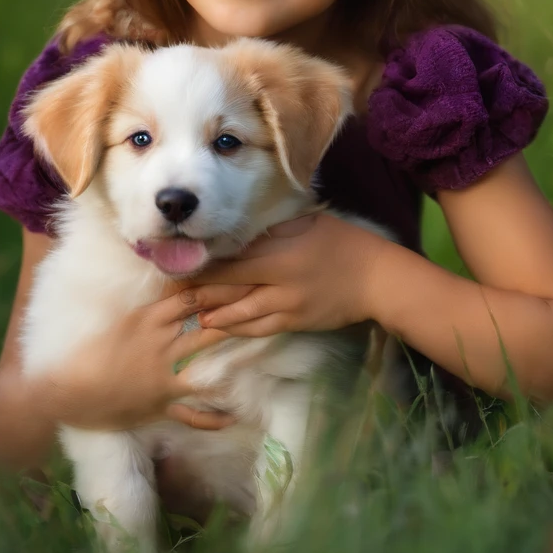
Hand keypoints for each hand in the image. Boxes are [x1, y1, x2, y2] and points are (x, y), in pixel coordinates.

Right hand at [46, 287, 253, 431]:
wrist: (69, 389)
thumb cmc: (89, 349)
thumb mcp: (121, 319)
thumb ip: (150, 305)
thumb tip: (173, 282)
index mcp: (151, 320)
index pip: (193, 297)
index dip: (220, 286)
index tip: (244, 275)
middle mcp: (163, 346)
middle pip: (208, 327)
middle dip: (236, 316)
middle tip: (265, 304)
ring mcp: (165, 377)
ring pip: (208, 367)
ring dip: (233, 362)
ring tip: (259, 354)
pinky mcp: (161, 405)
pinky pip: (192, 414)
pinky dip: (212, 418)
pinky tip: (233, 418)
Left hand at [179, 214, 384, 337]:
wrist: (378, 280)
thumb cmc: (344, 242)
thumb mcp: (308, 224)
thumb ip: (274, 229)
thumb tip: (241, 231)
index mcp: (282, 255)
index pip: (233, 265)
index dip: (206, 269)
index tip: (183, 268)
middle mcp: (281, 285)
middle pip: (232, 292)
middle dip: (201, 296)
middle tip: (174, 298)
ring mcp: (288, 308)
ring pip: (242, 316)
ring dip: (214, 317)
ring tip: (192, 317)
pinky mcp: (296, 323)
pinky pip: (260, 329)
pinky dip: (238, 328)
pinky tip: (221, 327)